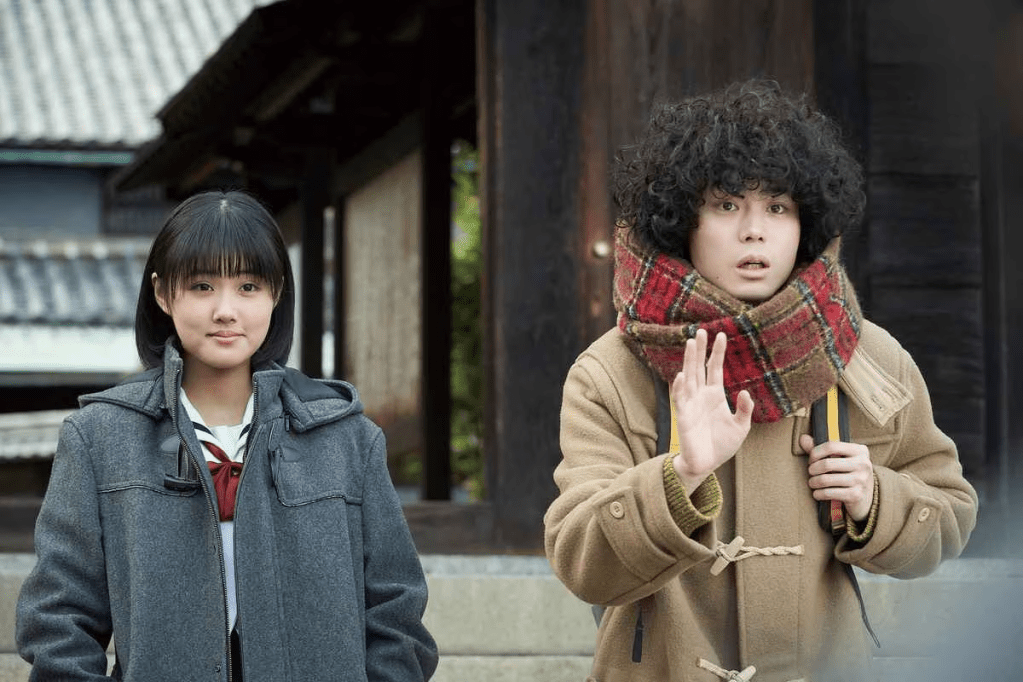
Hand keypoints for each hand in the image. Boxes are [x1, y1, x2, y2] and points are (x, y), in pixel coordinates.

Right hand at [670, 329, 753, 492]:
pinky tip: (681, 376)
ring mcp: (691, 404)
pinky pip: (680, 399)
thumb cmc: (722, 445)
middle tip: (700, 331)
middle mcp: (701, 395)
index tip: (722, 335)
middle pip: (699, 367)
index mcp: (714, 395)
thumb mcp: (740, 427)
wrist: (707, 464)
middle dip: (700, 349)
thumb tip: (744, 392)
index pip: (715, 369)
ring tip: (691, 344)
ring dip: (689, 361)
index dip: (717, 353)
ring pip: (689, 377)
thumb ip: (744, 409)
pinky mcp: (683, 416)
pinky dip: (680, 388)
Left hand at [799, 434, 873, 521]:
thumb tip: (803, 438)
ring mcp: (860, 480)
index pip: (831, 446)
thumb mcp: (841, 458)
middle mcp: (863, 464)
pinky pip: (828, 493)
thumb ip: (822, 449)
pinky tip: (817, 493)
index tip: (811, 459)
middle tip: (810, 472)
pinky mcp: (855, 495)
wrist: (866, 497)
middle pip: (826, 464)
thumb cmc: (848, 473)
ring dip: (813, 482)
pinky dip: (818, 494)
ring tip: (812, 483)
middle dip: (812, 469)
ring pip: (825, 479)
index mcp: (860, 450)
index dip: (816, 452)